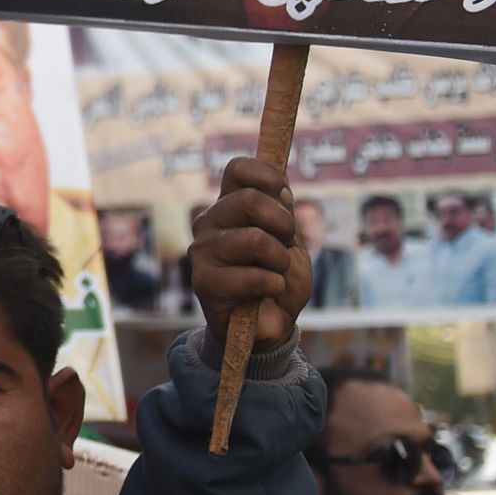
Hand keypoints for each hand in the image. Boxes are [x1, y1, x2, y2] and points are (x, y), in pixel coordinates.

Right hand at [191, 156, 310, 356]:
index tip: (285, 196)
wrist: (270, 325)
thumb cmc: (279, 280)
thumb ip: (284, 213)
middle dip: (283, 224)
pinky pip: (253, 276)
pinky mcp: (204, 281)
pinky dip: (274, 285)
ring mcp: (203, 251)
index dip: (266, 175)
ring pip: (255, 239)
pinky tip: (268, 292)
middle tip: (286, 245)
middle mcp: (211, 223)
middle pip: (249, 200)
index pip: (238, 169)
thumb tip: (281, 184)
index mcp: (230, 206)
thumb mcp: (291, 242)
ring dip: (280, 260)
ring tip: (277, 273)